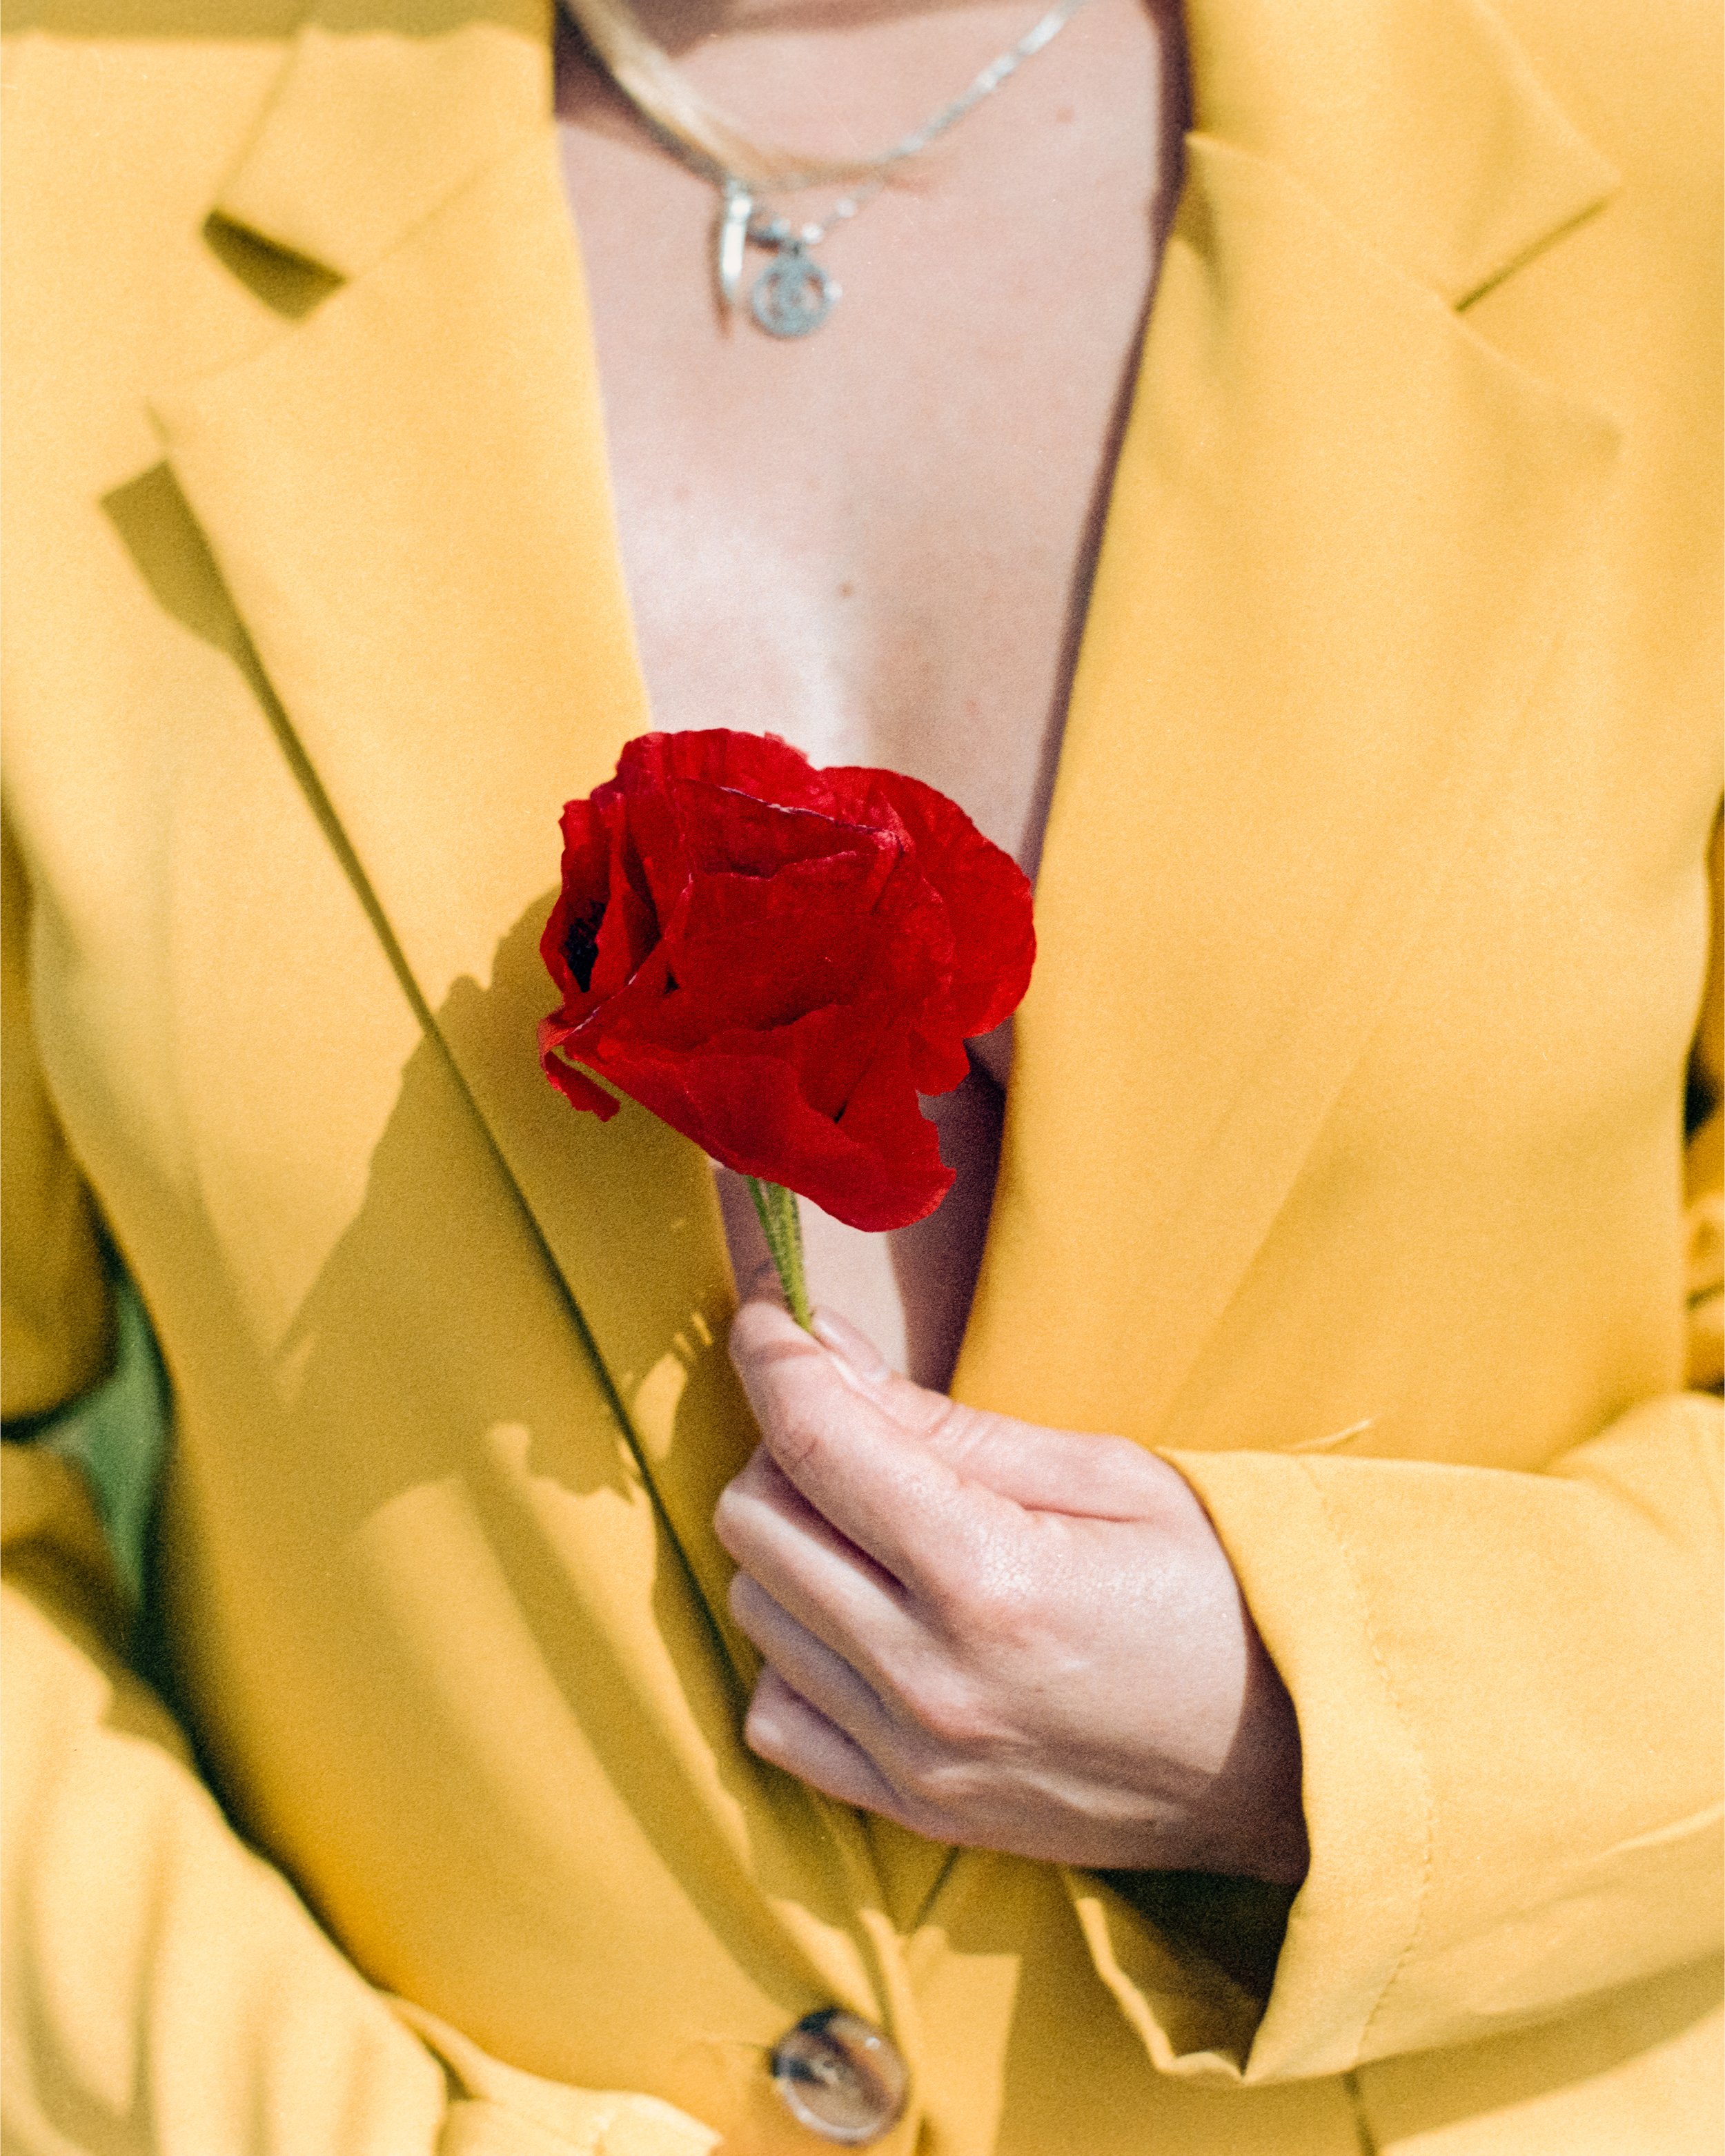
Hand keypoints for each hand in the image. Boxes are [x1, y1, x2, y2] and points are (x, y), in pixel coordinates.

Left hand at [717, 1301, 1308, 1883]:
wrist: (1298, 1763)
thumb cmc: (1219, 1593)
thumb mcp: (1107, 1475)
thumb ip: (946, 1421)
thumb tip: (820, 1349)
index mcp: (992, 1577)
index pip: (816, 1442)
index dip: (773, 1358)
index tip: (767, 1316)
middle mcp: (932, 1678)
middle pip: (757, 1523)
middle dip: (788, 1448)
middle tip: (857, 1426)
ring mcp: (916, 1759)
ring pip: (756, 1612)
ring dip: (793, 1548)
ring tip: (879, 1526)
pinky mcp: (914, 1811)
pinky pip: (775, 1717)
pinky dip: (798, 1655)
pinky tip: (867, 1623)